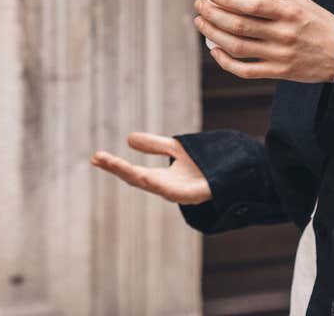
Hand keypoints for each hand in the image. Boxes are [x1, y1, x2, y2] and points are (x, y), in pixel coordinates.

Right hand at [90, 132, 211, 204]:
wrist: (238, 173)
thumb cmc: (208, 165)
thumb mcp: (177, 148)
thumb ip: (155, 145)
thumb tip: (128, 139)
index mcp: (161, 179)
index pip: (132, 172)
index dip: (114, 165)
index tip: (95, 157)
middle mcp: (167, 188)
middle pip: (137, 178)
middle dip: (117, 168)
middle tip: (97, 158)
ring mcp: (181, 193)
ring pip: (152, 184)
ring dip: (131, 174)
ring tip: (113, 163)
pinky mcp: (196, 194)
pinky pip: (176, 191)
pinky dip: (160, 185)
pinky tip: (146, 178)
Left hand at [196, 0, 333, 83]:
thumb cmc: (321, 25)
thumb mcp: (304, 3)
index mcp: (290, 13)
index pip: (251, 5)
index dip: (226, 0)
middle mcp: (284, 34)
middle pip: (238, 25)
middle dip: (212, 14)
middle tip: (199, 5)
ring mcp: (280, 56)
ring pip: (237, 46)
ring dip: (213, 34)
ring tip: (201, 23)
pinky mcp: (278, 73)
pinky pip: (245, 70)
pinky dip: (225, 62)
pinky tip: (215, 50)